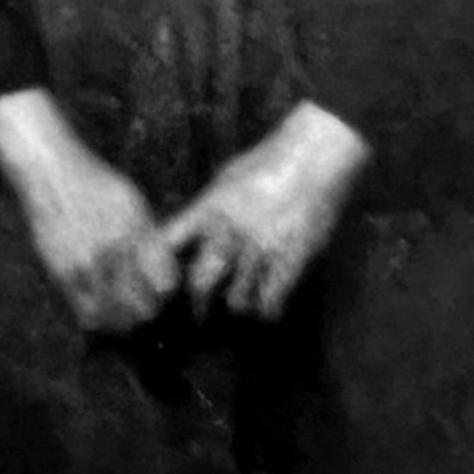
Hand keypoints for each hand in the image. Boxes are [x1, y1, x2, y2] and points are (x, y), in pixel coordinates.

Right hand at [0, 89, 178, 333]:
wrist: (52, 174)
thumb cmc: (96, 184)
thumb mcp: (132, 202)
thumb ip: (150, 238)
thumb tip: (165, 273)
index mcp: (137, 232)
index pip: (166, 284)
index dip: (168, 295)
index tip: (164, 294)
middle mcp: (114, 251)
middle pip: (144, 308)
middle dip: (150, 314)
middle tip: (147, 310)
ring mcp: (88, 265)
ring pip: (116, 319)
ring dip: (126, 324)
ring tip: (127, 318)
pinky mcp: (63, 274)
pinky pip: (88, 314)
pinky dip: (100, 322)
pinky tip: (104, 314)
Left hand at [160, 102, 369, 322]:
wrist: (311, 157)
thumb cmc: (268, 162)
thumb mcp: (226, 179)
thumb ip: (207, 208)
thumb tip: (190, 233)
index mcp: (207, 210)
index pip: (169, 246)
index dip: (162, 270)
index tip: (165, 285)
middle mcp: (228, 234)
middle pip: (200, 285)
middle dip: (199, 305)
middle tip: (202, 315)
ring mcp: (258, 251)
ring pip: (236, 302)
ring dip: (238, 306)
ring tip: (241, 305)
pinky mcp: (289, 263)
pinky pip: (270, 303)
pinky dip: (267, 311)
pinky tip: (269, 308)